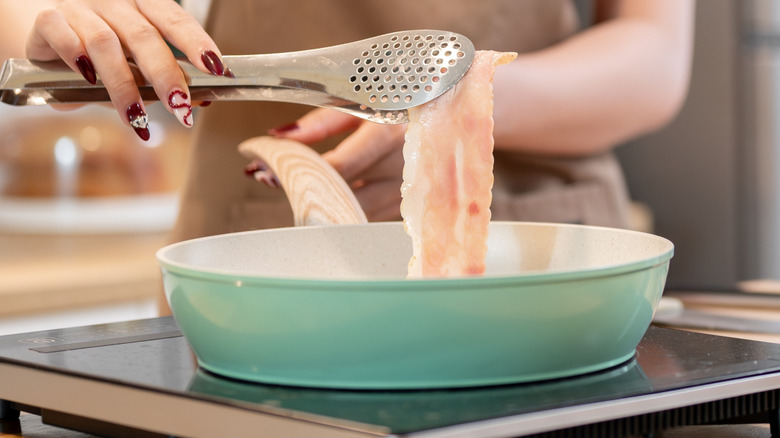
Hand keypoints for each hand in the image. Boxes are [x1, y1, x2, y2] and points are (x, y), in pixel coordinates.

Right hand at [26, 0, 226, 138]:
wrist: (42, 31)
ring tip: (137, 118)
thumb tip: (200, 103)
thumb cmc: (96, 48)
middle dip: (166, 75)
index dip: (197, 43)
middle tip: (181, 107)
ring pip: (105, 44)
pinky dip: (77, 59)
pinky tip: (89, 81)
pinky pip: (64, 37)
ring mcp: (80, 7)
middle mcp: (114, 2)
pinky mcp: (48, 19)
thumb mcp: (132, 62)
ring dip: (124, 85)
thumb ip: (159, 80)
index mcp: (142, 5)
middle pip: (144, 36)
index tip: (217, 69)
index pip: (175, 20)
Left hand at [272, 108, 406, 220]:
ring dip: (320, 203)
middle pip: (343, 194)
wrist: (450, 112)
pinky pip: (370, 215)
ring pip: (355, 211)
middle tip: (267, 178)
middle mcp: (404, 166)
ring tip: (289, 186)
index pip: (337, 166)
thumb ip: (321, 121)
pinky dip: (343, 208)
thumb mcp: (363, 100)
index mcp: (390, 133)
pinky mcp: (412, 205)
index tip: (265, 168)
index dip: (298, 170)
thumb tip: (280, 137)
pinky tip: (324, 197)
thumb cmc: (402, 100)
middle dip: (302, 189)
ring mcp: (411, 191)